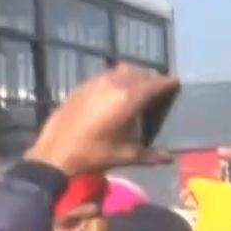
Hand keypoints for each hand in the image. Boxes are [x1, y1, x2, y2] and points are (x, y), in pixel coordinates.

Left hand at [24, 64, 179, 175]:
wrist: (55, 154)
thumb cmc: (94, 155)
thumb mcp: (126, 156)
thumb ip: (151, 155)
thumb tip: (169, 158)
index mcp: (128, 98)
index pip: (155, 84)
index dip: (167, 83)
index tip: (175, 83)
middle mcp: (113, 84)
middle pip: (139, 73)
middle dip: (150, 79)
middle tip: (156, 90)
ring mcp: (95, 82)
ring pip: (120, 71)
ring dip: (131, 77)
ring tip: (135, 91)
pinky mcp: (81, 86)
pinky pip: (104, 76)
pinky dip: (114, 81)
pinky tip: (112, 95)